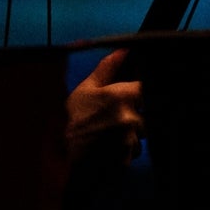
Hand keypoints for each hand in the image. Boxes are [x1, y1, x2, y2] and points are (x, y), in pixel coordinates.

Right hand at [66, 47, 142, 161]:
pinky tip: (110, 148)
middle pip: (145, 113)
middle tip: (112, 121)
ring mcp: (131, 138)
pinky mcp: (129, 157)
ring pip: (141, 133)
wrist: (64, 158)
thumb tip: (122, 51)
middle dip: (133, 116)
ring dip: (130, 134)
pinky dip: (126, 150)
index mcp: (122, 96)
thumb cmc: (74, 121)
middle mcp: (130, 117)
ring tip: (109, 136)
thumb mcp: (86, 90)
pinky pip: (135, 150)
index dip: (137, 95)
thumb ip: (107, 68)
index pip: (145, 89)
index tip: (128, 100)